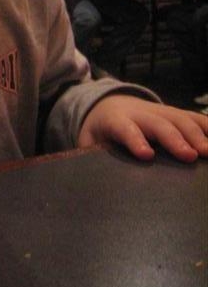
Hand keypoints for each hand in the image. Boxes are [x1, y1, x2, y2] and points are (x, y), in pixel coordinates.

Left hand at [78, 95, 207, 161]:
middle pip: (159, 123)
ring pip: (180, 118)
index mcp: (116, 120)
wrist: (110, 104)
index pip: (125, 129)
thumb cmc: (100, 131)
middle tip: (190, 156)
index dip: (135, 139)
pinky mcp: (176, 113)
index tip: (146, 155)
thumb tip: (90, 183)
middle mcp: (141, 113)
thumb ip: (88, 157)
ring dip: (197, 134)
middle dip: (174, 138)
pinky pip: (196, 118)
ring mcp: (162, 111)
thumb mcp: (89, 141)